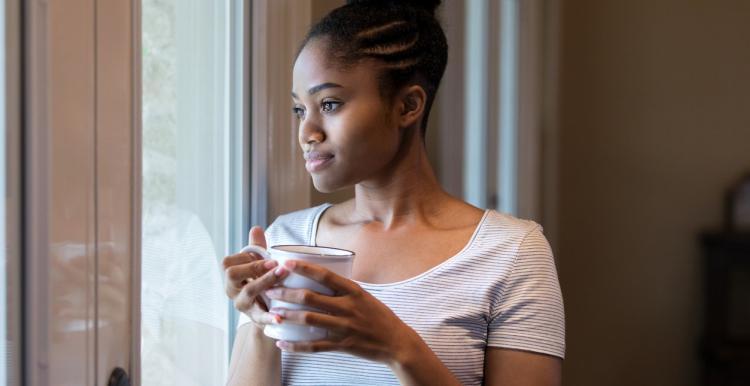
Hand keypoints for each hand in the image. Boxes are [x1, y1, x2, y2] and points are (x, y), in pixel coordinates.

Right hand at [222, 226, 288, 328]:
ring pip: (247, 292)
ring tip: (283, 274)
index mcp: (232, 276)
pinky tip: (280, 317)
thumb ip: (256, 249)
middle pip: (231, 275)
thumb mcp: (258, 265)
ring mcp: (242, 304)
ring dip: (265, 281)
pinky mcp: (254, 318)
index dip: (244, 257)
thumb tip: (256, 228)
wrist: (265, 313)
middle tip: (275, 262)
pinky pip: (259, 318)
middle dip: (254, 266)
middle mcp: (233, 290)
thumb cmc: (260, 283)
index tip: (262, 253)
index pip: (228, 262)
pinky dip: (269, 317)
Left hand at [263, 260, 422, 365]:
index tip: (286, 263)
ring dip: (287, 316)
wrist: (397, 342)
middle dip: (286, 293)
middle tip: (270, 290)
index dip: (304, 268)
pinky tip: (282, 344)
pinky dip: (297, 346)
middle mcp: (348, 307)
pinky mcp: (344, 345)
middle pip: (311, 297)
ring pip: (309, 320)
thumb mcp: (365, 296)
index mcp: (354, 291)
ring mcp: (345, 326)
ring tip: (272, 314)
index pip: (325, 275)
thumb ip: (343, 289)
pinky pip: (315, 346)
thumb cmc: (379, 316)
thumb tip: (321, 276)